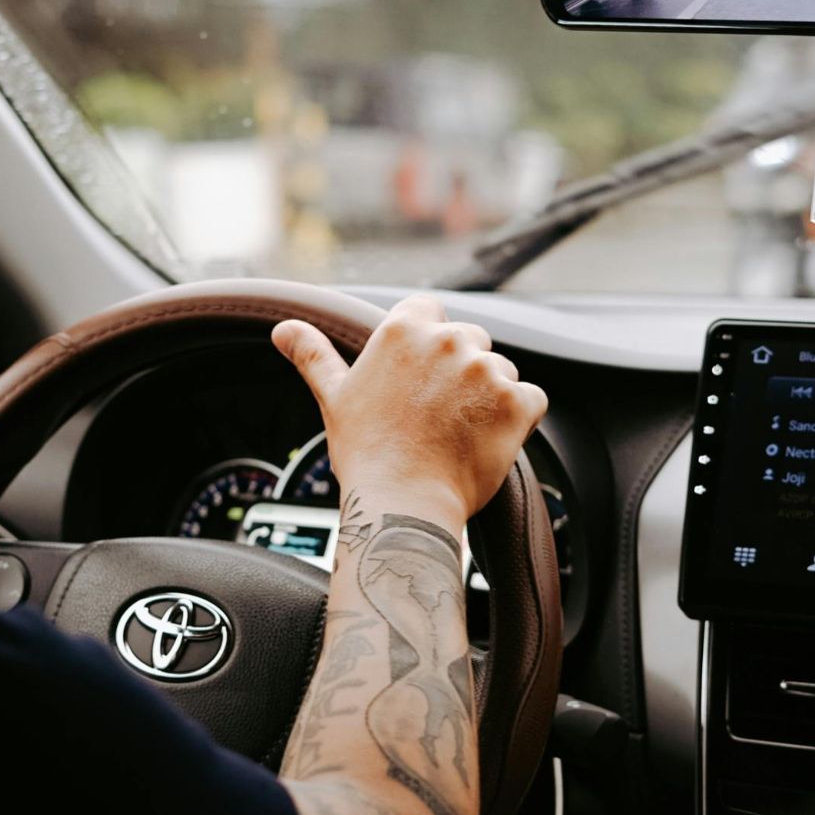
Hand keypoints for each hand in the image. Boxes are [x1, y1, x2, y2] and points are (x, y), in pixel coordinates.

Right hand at [272, 294, 547, 524]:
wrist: (402, 503)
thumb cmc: (365, 452)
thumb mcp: (334, 396)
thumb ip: (314, 354)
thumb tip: (283, 328)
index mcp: (404, 328)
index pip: (429, 311)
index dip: (426, 345)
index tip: (417, 378)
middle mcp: (448, 340)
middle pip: (470, 340)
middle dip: (460, 371)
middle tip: (436, 413)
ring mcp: (486, 370)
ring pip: (501, 370)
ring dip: (489, 395)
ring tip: (459, 432)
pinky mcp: (518, 401)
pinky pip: (531, 398)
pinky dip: (518, 419)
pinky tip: (488, 441)